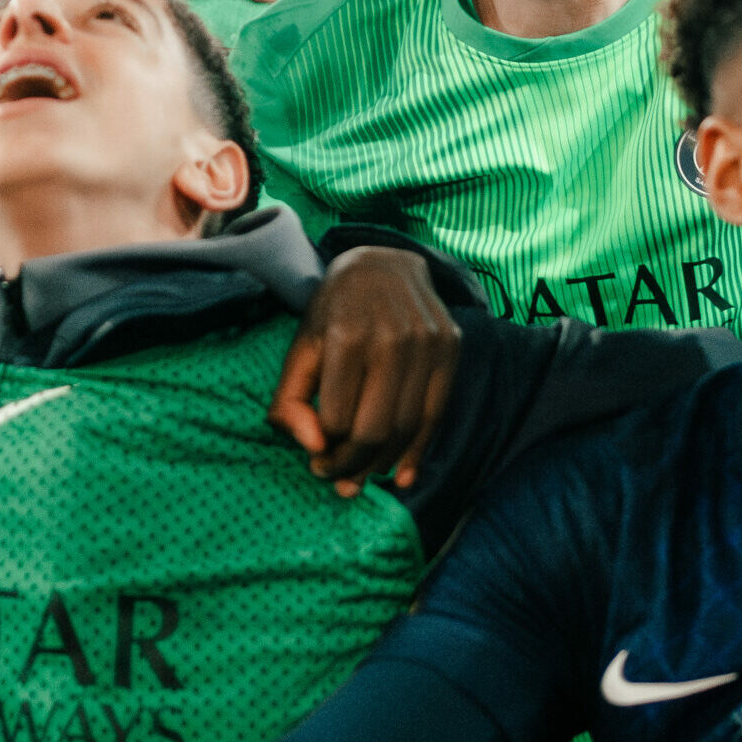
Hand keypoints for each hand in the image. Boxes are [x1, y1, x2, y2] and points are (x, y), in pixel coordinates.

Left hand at [267, 246, 460, 495]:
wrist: (383, 263)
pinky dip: (419, 452)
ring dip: (383, 464)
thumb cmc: (333, 313)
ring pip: (407, 428)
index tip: (317, 461)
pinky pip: (436, 415)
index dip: (325, 452)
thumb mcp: (300, 349)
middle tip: (339, 478)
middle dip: (352, 466)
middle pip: (374, 430)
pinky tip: (402, 475)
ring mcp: (427, 342)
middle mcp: (391, 338)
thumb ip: (291, 401)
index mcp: (346, 336)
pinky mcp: (450, 348)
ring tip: (363, 475)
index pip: (337, 420)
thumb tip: (313, 448)